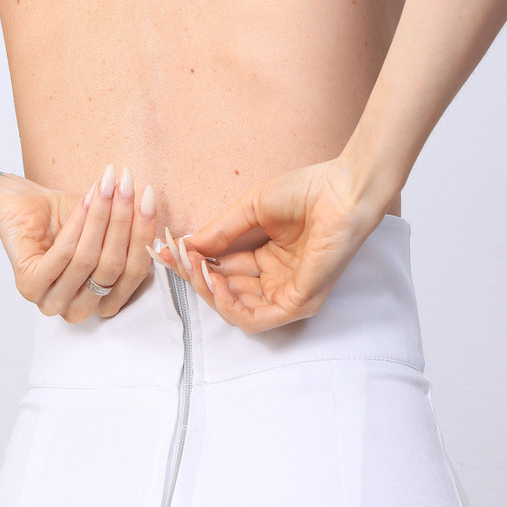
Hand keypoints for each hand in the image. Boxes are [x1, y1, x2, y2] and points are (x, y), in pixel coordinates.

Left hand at [0, 164, 157, 321]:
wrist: (22, 206)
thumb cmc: (66, 219)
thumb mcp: (105, 229)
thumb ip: (130, 237)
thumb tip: (160, 229)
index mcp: (102, 302)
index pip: (134, 273)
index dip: (144, 234)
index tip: (150, 198)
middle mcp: (79, 309)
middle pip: (113, 267)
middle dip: (123, 221)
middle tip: (128, 186)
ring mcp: (52, 302)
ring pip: (88, 260)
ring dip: (102, 218)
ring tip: (108, 185)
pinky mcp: (30, 286)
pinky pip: (64, 255)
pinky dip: (79, 224)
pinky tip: (88, 199)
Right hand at [149, 157, 386, 333]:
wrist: (343, 188)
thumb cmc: (306, 191)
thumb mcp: (250, 209)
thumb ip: (219, 232)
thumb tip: (184, 247)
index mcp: (266, 258)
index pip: (221, 269)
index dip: (192, 262)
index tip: (163, 249)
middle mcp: (275, 280)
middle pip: (224, 291)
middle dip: (195, 276)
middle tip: (177, 257)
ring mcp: (287, 294)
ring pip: (235, 309)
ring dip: (208, 290)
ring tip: (196, 266)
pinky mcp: (298, 303)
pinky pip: (255, 318)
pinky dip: (228, 304)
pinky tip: (215, 280)